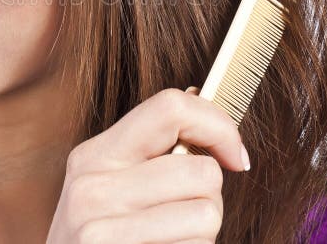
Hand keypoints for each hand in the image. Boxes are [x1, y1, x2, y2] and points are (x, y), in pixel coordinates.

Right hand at [45, 86, 248, 243]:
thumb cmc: (100, 241)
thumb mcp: (106, 190)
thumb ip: (147, 152)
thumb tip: (197, 97)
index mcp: (93, 155)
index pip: (170, 107)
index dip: (218, 125)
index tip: (235, 156)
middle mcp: (91, 186)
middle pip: (202, 170)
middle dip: (211, 198)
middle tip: (186, 217)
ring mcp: (100, 228)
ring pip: (207, 213)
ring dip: (204, 234)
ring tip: (170, 240)